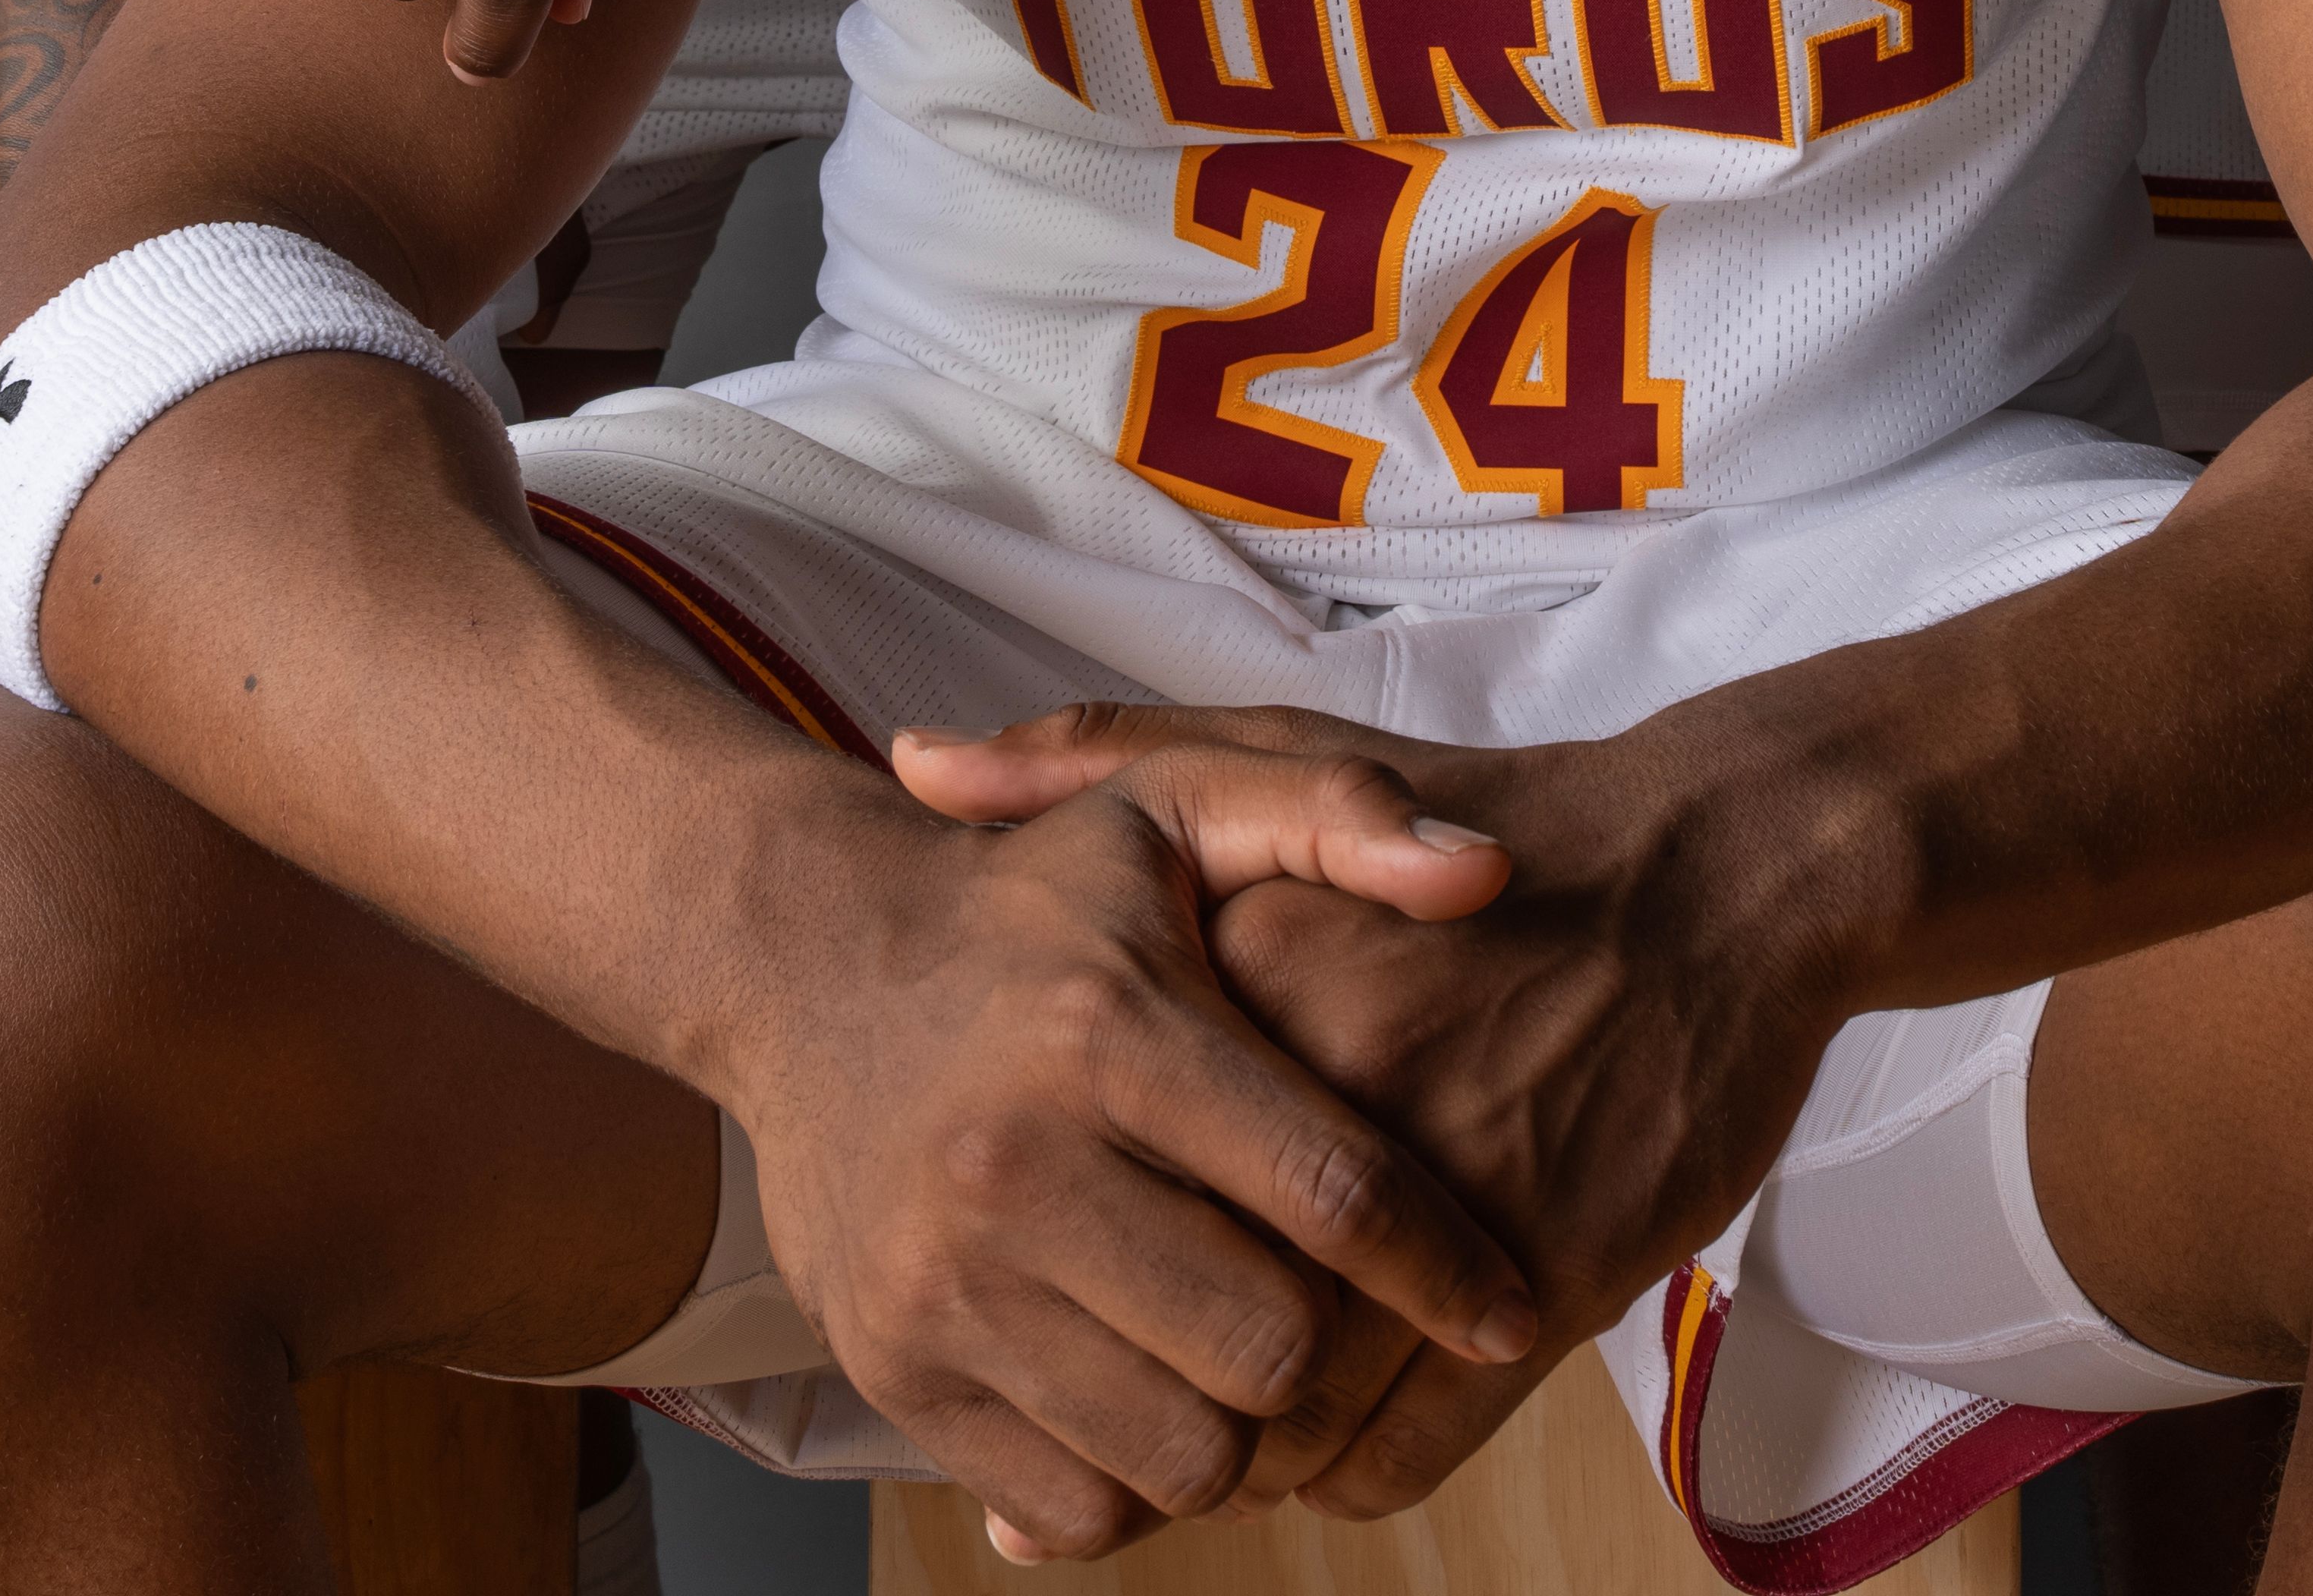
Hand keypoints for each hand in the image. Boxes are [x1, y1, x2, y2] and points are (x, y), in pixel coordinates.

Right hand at [718, 745, 1535, 1562]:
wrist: (806, 965)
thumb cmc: (1032, 901)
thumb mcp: (1178, 804)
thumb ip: (1342, 816)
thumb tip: (1489, 873)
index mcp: (1109, 1030)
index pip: (1335, 1194)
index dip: (1446, 1268)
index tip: (1506, 1307)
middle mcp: (1012, 1163)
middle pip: (1270, 1349)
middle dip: (1335, 1345)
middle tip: (1336, 1308)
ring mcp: (941, 1281)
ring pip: (1186, 1455)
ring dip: (1244, 1423)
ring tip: (1242, 1348)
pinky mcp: (892, 1369)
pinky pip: (1080, 1509)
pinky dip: (1141, 1480)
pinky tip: (1150, 1385)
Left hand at [898, 705, 1878, 1522]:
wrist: (1724, 872)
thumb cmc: (1491, 824)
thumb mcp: (1283, 757)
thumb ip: (1092, 761)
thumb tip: (911, 763)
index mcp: (1242, 980)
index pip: (1091, 1171)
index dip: (1054, 1244)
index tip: (1042, 1267)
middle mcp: (1329, 1096)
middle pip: (1170, 1315)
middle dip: (1136, 1379)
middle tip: (1120, 1390)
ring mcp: (1445, 1203)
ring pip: (1279, 1414)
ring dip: (1241, 1448)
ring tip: (1214, 1435)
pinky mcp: (1546, 1283)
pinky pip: (1399, 1449)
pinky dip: (1349, 1470)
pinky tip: (1330, 1442)